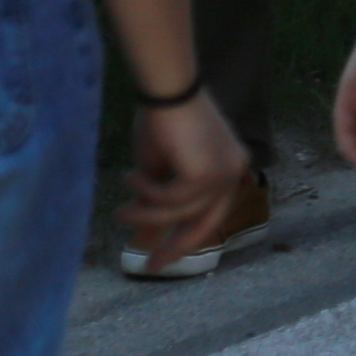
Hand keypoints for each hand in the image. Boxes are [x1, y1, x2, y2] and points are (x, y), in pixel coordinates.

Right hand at [121, 93, 249, 274]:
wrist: (167, 89)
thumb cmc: (161, 122)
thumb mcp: (159, 172)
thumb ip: (158, 204)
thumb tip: (144, 238)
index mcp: (228, 168)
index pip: (211, 215)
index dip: (186, 240)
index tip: (159, 259)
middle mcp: (234, 171)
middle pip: (206, 224)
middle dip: (175, 248)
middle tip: (148, 265)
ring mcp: (225, 172)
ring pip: (181, 213)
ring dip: (146, 214)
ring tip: (121, 210)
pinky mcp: (208, 172)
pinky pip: (171, 199)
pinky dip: (147, 192)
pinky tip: (132, 176)